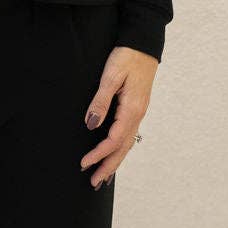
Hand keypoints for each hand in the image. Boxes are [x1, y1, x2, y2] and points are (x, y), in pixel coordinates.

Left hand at [79, 45, 157, 188]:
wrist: (143, 43)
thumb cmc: (126, 57)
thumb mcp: (111, 76)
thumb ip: (100, 101)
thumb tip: (91, 126)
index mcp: (131, 109)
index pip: (113, 140)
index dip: (98, 154)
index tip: (84, 164)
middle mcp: (137, 114)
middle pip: (123, 148)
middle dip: (109, 166)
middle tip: (94, 183)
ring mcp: (139, 112)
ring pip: (127, 143)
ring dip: (115, 160)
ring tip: (103, 176)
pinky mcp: (136, 107)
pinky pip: (128, 134)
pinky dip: (120, 147)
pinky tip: (114, 152)